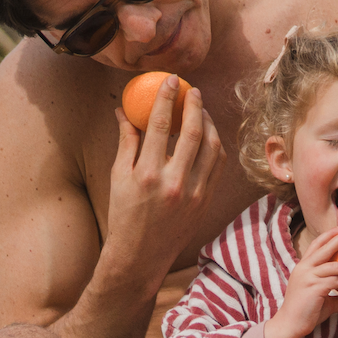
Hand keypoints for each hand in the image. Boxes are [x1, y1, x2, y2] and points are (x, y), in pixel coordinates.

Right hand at [103, 76, 221, 279]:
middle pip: (193, 132)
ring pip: (212, 148)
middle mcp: (174, 183)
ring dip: (209, 123)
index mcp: (148, 174)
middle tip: (192, 90)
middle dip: (195, 105)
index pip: (161, 126)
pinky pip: (218, 166)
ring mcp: (194, 194)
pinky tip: (208, 135)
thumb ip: (126, 141)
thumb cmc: (124, 214)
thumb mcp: (119, 177)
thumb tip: (123, 110)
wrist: (140, 256)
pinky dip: (216, 146)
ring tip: (201, 110)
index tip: (171, 81)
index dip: (167, 98)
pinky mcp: (205, 202)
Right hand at [263, 226, 337, 337]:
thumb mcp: (327, 302)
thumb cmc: (307, 313)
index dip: (330, 234)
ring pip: (337, 266)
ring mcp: (309, 277)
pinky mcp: (315, 287)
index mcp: (303, 267)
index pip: (317, 244)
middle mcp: (304, 268)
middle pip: (325, 247)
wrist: (290, 325)